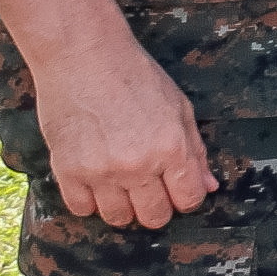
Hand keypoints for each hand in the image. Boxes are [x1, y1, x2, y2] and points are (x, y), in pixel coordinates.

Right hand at [34, 31, 214, 227]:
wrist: (83, 57)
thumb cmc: (136, 77)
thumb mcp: (179, 108)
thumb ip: (195, 150)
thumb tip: (209, 185)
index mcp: (172, 149)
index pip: (188, 199)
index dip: (186, 198)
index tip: (178, 191)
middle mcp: (138, 166)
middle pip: (153, 216)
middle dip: (157, 208)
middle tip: (149, 191)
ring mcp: (101, 171)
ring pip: (117, 217)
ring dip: (123, 207)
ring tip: (121, 186)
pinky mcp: (67, 170)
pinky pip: (81, 208)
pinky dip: (90, 201)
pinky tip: (95, 183)